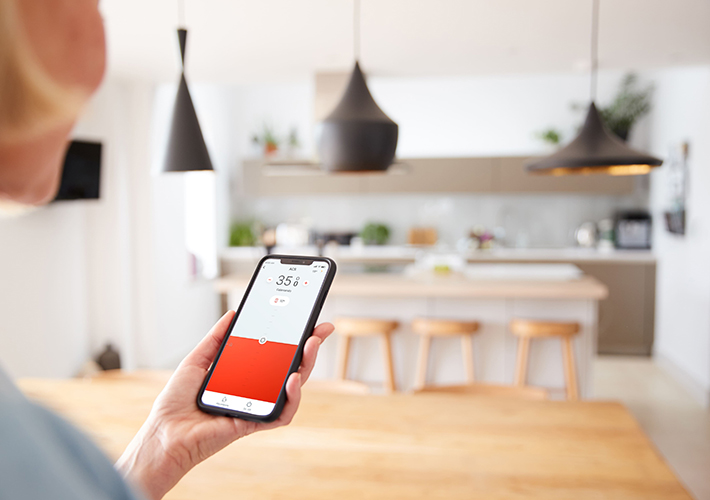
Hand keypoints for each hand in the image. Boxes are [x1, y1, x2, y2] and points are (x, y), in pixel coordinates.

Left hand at [115, 311, 333, 499]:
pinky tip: (292, 379)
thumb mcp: (197, 359)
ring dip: (307, 367)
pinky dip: (292, 398)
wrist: (164, 432)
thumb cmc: (177, 402)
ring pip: (294, 388)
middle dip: (310, 347)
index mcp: (245, 374)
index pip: (276, 353)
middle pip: (291, 367)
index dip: (293, 338)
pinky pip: (282, 414)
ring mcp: (258, 405)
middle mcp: (255, 390)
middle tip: (320, 329)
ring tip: (309, 347)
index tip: (307, 319)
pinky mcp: (255, 422)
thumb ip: (217, 338)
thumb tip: (233, 315)